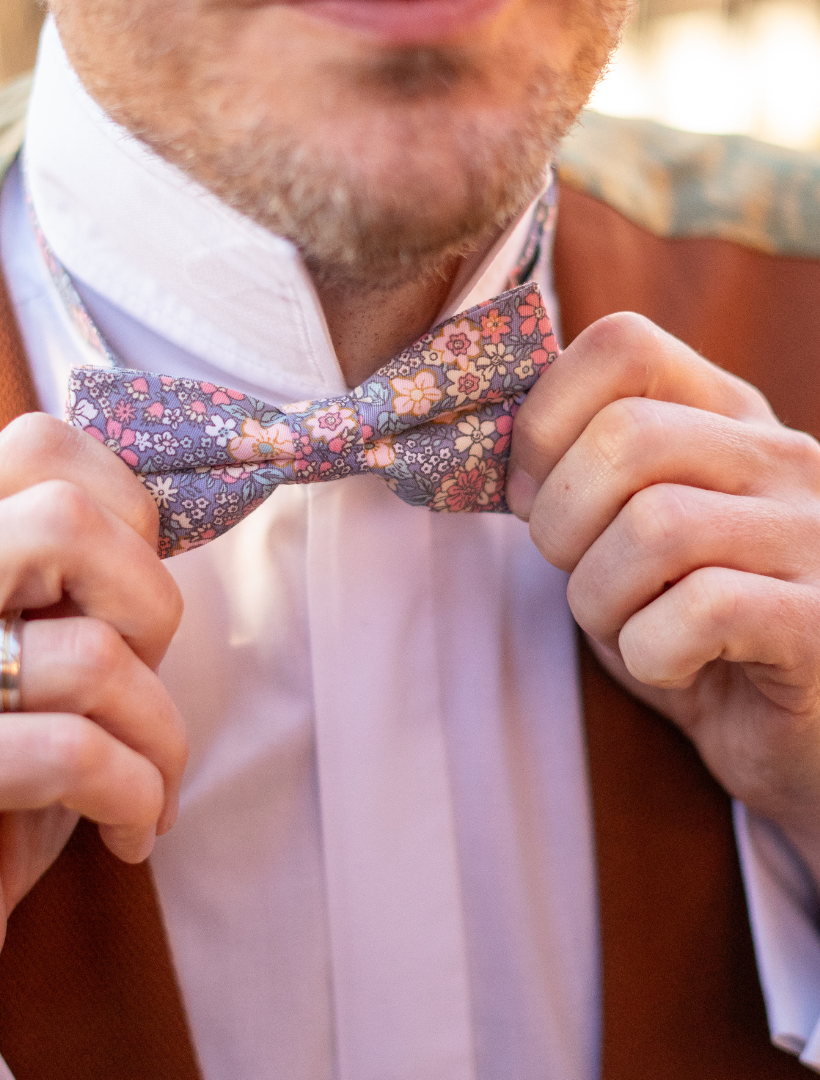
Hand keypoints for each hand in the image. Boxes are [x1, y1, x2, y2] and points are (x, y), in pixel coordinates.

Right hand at [0, 413, 186, 1063]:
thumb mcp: (26, 667)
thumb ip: (73, 590)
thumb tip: (172, 525)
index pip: (40, 447)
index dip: (131, 510)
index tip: (141, 602)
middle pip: (66, 521)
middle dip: (154, 607)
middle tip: (148, 684)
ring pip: (91, 656)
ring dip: (162, 734)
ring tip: (152, 782)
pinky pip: (72, 753)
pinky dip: (136, 794)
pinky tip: (130, 830)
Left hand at [507, 313, 819, 884]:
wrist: (792, 730)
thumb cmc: (688, 627)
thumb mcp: (619, 536)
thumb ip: (571, 479)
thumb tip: (482, 451)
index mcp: (723, 416)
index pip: (622, 342)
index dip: (543, 417)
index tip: (526, 492)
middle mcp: (780, 455)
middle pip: (624, 436)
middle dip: (560, 522)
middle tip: (577, 573)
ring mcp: (814, 533)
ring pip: (655, 525)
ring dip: (600, 598)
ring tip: (627, 625)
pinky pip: (701, 609)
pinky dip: (650, 650)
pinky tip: (672, 663)